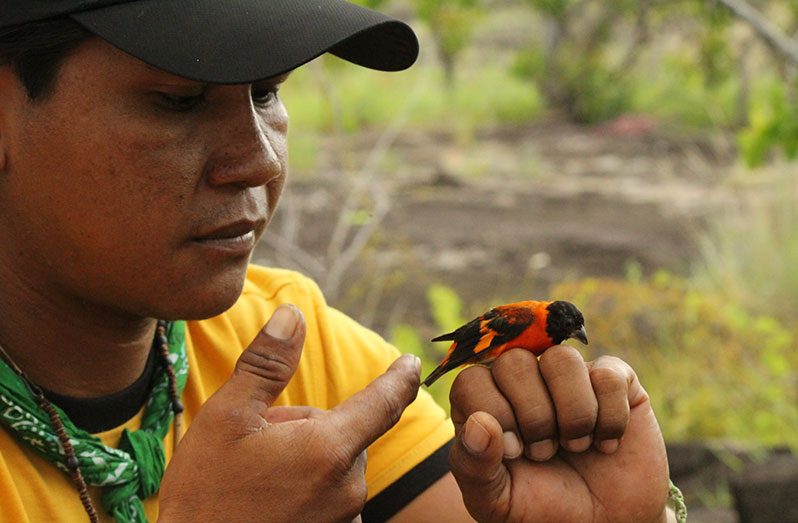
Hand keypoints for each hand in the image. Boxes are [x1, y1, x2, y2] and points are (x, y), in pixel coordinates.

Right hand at [158, 304, 420, 521]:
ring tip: (257, 480)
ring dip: (307, 459)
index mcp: (329, 448)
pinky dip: (307, 488)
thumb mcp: (226, 419)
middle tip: (258, 444)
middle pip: (344, 432)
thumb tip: (293, 315)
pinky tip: (267, 501)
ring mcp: (343, 518)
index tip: (412, 361)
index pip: (384, 401)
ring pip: (334, 466)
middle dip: (309, 426)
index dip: (399, 377)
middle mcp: (348, 487)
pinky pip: (330, 497)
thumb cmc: (205, 497)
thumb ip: (266, 364)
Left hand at [448, 346, 669, 522]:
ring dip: (573, 414)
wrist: (607, 522)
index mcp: (485, 402)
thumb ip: (474, 466)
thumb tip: (480, 424)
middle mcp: (522, 380)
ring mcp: (567, 376)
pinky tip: (606, 444)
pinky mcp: (612, 379)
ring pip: (561, 359)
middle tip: (545, 453)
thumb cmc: (542, 507)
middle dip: (534, 417)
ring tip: (577, 446)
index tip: (513, 452)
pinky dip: (610, 418)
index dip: (493, 412)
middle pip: (515, 362)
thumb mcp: (496, 501)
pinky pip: (607, 374)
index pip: (471, 380)